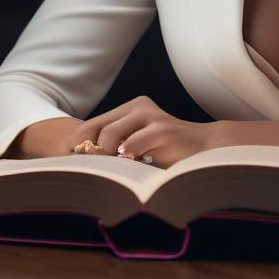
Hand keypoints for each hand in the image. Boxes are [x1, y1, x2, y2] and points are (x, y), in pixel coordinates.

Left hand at [68, 95, 224, 167]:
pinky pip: (131, 145)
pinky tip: (131, 168)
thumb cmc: (170, 152)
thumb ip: (118, 146)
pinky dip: (126, 159)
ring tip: (114, 172)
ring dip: (107, 158)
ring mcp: (151, 116)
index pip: (93, 124)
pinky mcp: (161, 129)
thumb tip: (83, 160)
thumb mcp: (140, 145)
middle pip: (96, 129)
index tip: (73, 164)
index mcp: (132, 107)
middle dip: (88, 152)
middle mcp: (139, 106)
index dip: (78, 145)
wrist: (206, 148)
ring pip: (109, 137)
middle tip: (88, 172)